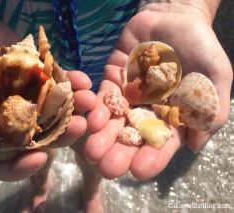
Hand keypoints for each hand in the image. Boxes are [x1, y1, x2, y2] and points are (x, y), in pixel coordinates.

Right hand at [0, 5, 95, 180]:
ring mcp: (32, 103)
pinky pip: (61, 86)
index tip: (40, 159)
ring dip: (75, 109)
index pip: (6, 164)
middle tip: (80, 127)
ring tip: (89, 101)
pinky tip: (83, 81)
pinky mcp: (43, 82)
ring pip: (57, 114)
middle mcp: (16, 124)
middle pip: (41, 139)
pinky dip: (73, 83)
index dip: (22, 168)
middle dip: (63, 135)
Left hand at [85, 2, 232, 179]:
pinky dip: (98, 108)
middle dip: (120, 153)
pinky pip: (104, 97)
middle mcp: (147, 112)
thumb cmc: (201, 47)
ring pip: (114, 121)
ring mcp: (128, 97)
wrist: (175, 17)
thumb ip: (211, 110)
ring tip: (92, 153)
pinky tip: (92, 120)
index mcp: (172, 117)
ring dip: (103, 137)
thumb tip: (195, 146)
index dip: (152, 158)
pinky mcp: (113, 80)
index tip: (140, 171)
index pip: (162, 143)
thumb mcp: (216, 77)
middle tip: (108, 169)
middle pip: (132, 137)